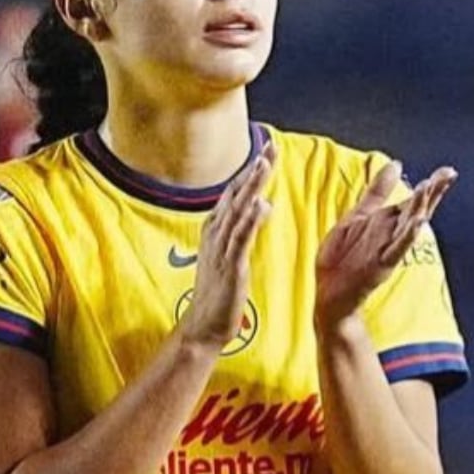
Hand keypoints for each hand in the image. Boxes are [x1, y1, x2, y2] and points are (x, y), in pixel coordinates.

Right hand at [177, 147, 275, 349]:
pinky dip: (250, 220)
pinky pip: (240, 239)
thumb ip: (244, 229)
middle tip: (270, 148)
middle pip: (236, 196)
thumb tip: (262, 205)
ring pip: (238, 212)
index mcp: (215, 231)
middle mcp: (215, 235)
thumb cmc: (218, 293)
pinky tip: (262, 205)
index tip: (266, 153)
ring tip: (265, 165)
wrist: (203, 325)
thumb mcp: (230, 255)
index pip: (233, 195)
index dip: (249, 173)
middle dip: (254, 172)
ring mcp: (221, 250)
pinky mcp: (230, 267)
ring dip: (251, 188)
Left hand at [315, 161, 456, 327]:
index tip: (448, 171)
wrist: (329, 292)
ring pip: (408, 226)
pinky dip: (408, 237)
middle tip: (447, 175)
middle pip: (417, 210)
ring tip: (429, 188)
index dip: (432, 186)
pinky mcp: (381, 264)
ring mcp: (387, 249)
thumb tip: (396, 164)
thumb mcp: (358, 215)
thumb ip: (378, 191)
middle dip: (432, 192)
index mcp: (388, 221)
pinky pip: (397, 249)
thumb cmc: (343, 256)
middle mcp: (392, 234)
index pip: (414, 200)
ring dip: (420, 208)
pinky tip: (417, 224)